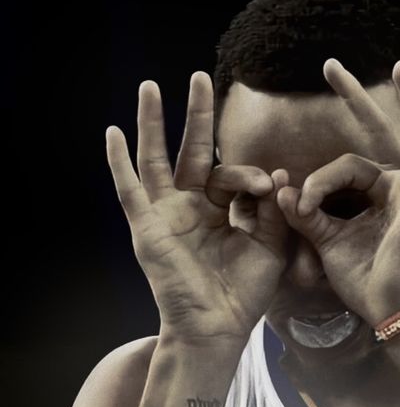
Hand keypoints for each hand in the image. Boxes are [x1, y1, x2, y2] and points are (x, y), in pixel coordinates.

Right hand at [106, 71, 289, 345]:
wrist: (219, 328)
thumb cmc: (245, 293)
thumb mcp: (271, 247)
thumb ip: (274, 212)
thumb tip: (280, 174)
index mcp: (220, 212)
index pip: (231, 176)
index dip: (251, 176)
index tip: (270, 185)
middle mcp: (190, 208)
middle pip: (191, 153)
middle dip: (196, 117)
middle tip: (201, 78)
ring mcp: (166, 216)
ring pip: (155, 160)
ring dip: (152, 124)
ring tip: (150, 86)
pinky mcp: (148, 229)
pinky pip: (129, 191)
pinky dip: (119, 163)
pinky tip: (112, 131)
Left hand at [275, 59, 399, 325]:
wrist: (390, 310)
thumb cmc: (367, 281)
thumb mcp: (328, 243)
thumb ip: (306, 216)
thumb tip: (280, 192)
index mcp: (378, 196)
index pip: (346, 166)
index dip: (317, 180)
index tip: (296, 203)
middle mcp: (399, 188)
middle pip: (381, 134)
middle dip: (358, 100)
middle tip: (332, 66)